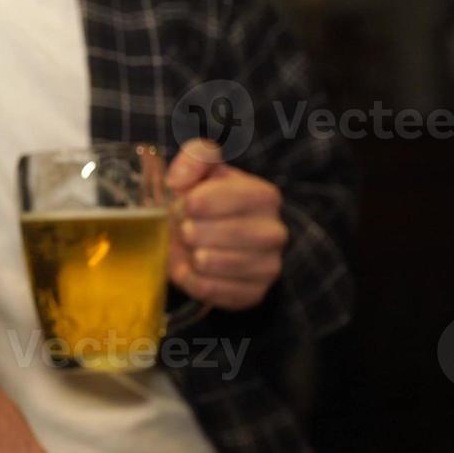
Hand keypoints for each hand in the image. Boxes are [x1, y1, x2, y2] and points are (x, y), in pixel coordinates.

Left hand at [165, 139, 287, 310]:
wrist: (213, 242)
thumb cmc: (206, 200)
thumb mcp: (202, 170)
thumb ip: (195, 158)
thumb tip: (179, 180)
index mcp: (265, 196)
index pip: (227, 197)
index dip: (193, 202)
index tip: (182, 205)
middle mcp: (275, 232)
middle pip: (219, 233)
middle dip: (189, 229)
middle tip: (182, 228)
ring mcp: (268, 267)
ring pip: (210, 262)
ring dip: (187, 254)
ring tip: (188, 247)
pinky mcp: (253, 294)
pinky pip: (207, 289)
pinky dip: (189, 279)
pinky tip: (191, 268)